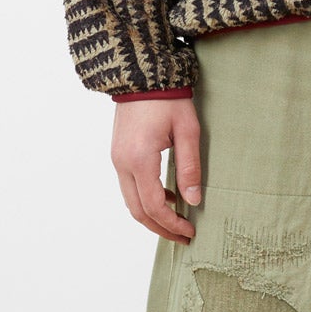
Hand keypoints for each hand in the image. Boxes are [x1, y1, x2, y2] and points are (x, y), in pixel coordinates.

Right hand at [111, 96, 202, 241]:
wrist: (140, 74)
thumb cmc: (167, 99)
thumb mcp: (187, 131)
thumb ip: (190, 167)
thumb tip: (193, 201)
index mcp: (140, 160)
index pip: (154, 206)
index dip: (172, 224)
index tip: (190, 231)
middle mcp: (122, 164)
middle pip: (138, 211)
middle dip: (161, 228)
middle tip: (183, 237)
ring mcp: (117, 159)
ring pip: (131, 201)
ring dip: (152, 216)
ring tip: (176, 222)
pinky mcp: (118, 154)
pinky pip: (129, 187)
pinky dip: (145, 199)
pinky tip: (167, 197)